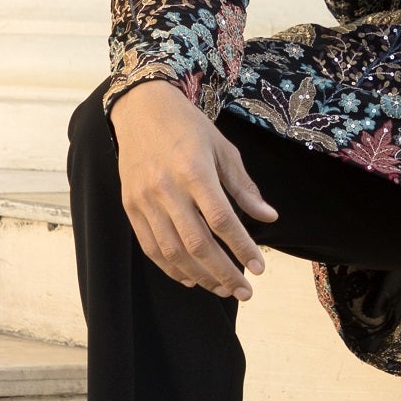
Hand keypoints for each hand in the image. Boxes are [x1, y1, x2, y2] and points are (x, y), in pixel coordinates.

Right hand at [111, 81, 278, 298]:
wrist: (141, 109)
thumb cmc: (188, 128)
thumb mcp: (223, 149)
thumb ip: (244, 187)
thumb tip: (269, 217)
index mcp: (194, 171)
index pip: (222, 220)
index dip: (242, 248)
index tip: (259, 268)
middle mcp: (167, 188)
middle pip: (197, 243)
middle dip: (224, 273)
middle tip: (245, 291)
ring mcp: (144, 200)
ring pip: (173, 251)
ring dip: (200, 276)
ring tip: (223, 289)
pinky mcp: (131, 207)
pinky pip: (150, 247)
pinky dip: (171, 268)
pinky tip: (191, 278)